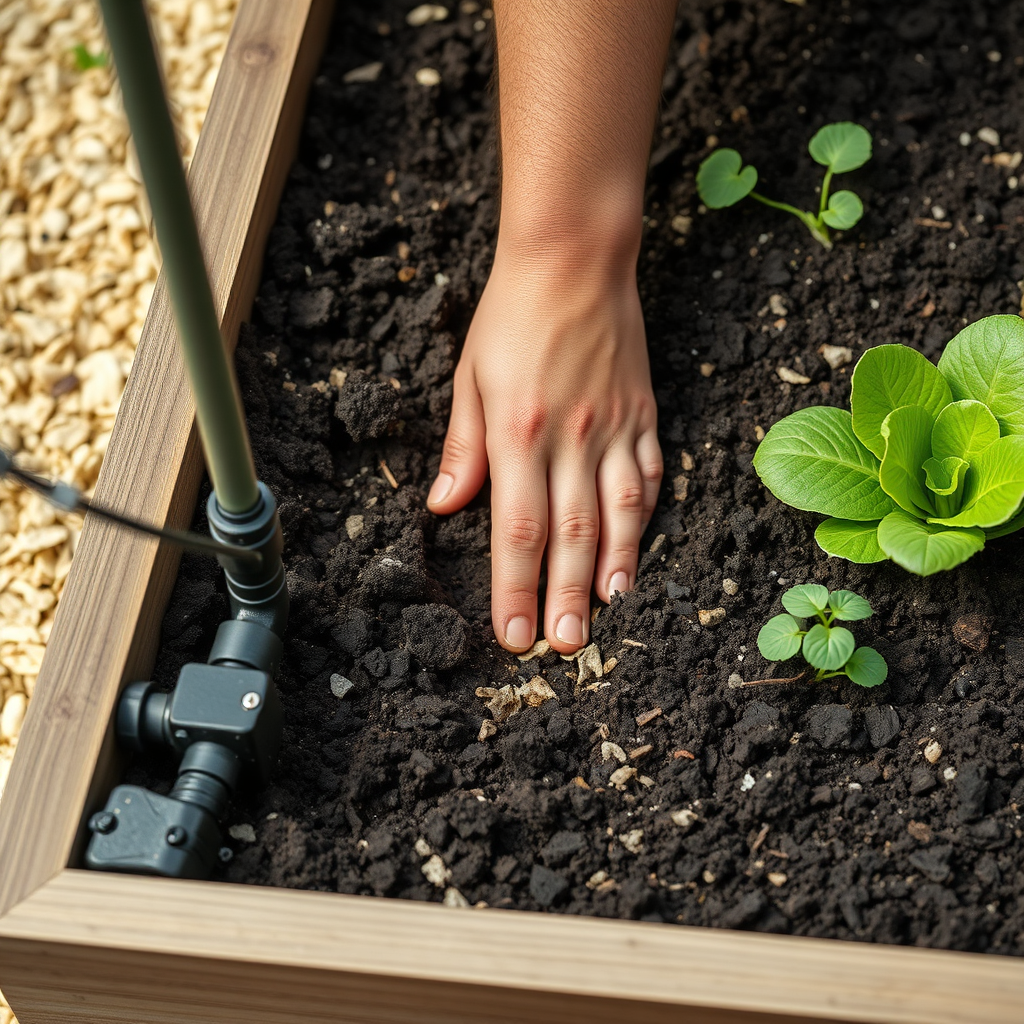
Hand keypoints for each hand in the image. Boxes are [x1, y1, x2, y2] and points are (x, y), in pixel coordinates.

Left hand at [427, 241, 662, 653]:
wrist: (575, 257)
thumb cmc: (512, 315)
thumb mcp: (471, 376)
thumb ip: (464, 447)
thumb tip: (445, 506)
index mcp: (518, 432)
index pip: (517, 529)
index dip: (515, 588)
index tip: (513, 635)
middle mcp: (570, 438)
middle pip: (570, 534)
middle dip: (565, 597)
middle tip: (564, 648)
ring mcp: (615, 427)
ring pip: (619, 513)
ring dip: (613, 568)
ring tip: (607, 613)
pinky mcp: (643, 413)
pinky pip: (650, 473)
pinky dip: (647, 518)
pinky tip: (638, 550)